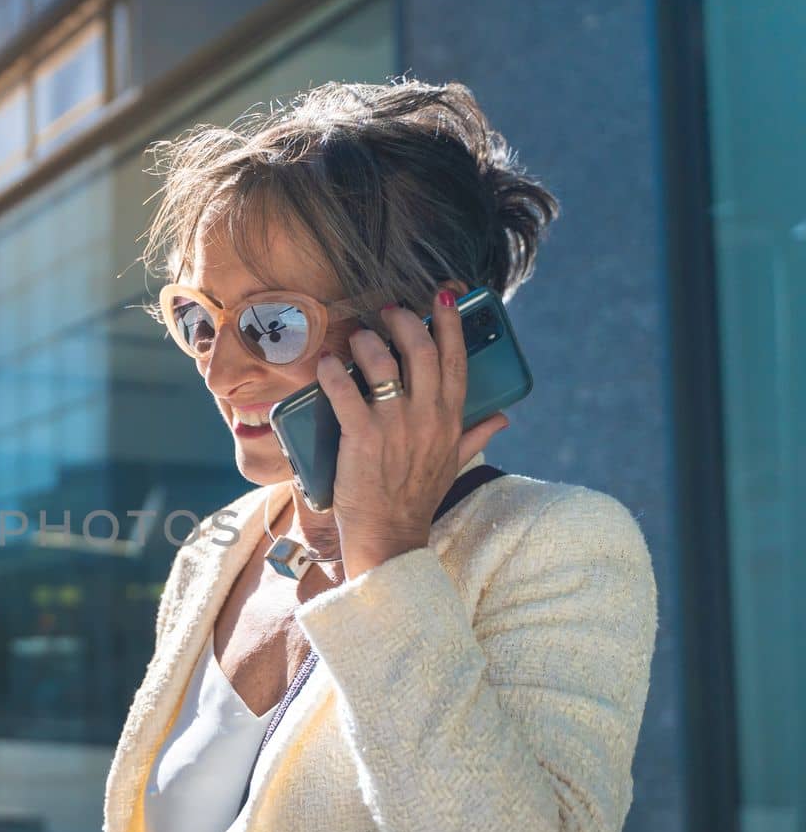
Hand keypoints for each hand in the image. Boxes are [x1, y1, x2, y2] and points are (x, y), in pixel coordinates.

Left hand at [314, 289, 510, 577]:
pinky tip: (327, 362)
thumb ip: (476, 435)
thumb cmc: (417, 498)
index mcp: (450, 419)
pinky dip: (334, 372)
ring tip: (359, 335)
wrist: (390, 537)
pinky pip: (346, 393)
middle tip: (390, 310)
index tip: (445, 294)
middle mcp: (427, 417)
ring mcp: (395, 426)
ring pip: (385, 365)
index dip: (451, 322)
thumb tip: (503, 417)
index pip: (456, 359)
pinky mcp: (362, 438)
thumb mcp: (454, 464)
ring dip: (369, 342)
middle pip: (421, 351)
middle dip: (405, 321)